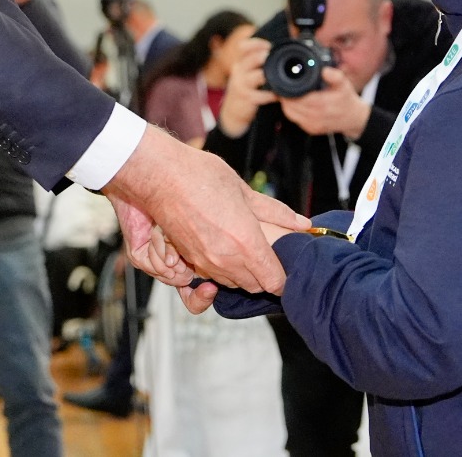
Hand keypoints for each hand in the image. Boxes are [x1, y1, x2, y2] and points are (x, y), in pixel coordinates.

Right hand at [105, 127, 308, 294]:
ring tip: (246, 249)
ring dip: (243, 274)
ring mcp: (205, 263)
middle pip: (255, 286)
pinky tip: (223, 247)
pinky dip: (222, 268)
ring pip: (233, 283)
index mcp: (246, 243)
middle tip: (270, 256)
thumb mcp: (243, 190)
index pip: (274, 281)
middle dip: (265, 276)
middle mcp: (226, 260)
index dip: (284, 278)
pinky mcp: (189, 260)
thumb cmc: (199, 176)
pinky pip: (212, 275)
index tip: (288, 267)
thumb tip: (302, 223)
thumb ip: (274, 211)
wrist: (159, 176)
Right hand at [217, 37, 275, 136]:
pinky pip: (261, 95)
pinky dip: (271, 95)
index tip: (270, 45)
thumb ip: (257, 62)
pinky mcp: (246, 98)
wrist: (233, 110)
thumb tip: (279, 49)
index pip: (243, 47)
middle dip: (265, 56)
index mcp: (240, 62)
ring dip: (270, 75)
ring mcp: (241, 85)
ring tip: (280, 76)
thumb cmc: (246, 88)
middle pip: (251, 58)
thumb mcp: (246, 73)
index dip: (256, 43)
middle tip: (275, 58)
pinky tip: (278, 95)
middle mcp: (239, 71)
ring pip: (258, 76)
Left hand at [278, 66, 371, 137]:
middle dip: (286, 97)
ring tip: (287, 94)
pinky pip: (295, 120)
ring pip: (291, 114)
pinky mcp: (311, 129)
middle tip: (283, 86)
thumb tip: (324, 70)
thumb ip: (335, 76)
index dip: (290, 91)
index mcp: (323, 105)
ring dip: (287, 104)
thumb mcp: (344, 84)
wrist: (354, 118)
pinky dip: (292, 111)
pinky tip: (293, 103)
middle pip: (292, 106)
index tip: (286, 82)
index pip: (300, 99)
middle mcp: (317, 117)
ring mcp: (313, 125)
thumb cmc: (347, 100)